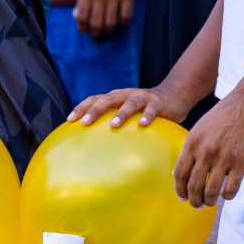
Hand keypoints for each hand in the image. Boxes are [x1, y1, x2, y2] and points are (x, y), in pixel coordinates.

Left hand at [68, 83, 191, 127]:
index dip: (82, 107)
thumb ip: (113, 124)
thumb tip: (93, 149)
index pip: (95, 98)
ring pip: (130, 103)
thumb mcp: (127, 114)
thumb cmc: (144, 110)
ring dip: (121, 113)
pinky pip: (152, 109)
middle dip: (95, 109)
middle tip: (85, 123)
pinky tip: (142, 124)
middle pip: (108, 98)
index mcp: (116, 97)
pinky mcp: (158, 102)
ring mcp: (143, 97)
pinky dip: (147, 115)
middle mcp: (127, 94)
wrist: (173, 97)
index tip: (69, 120)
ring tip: (113, 125)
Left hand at [74, 0, 140, 35]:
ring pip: (111, 23)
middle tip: (98, 33)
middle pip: (96, 24)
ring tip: (109, 27)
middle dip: (96, 33)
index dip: (83, 28)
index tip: (85, 30)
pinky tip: (121, 18)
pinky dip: (123, 21)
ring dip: (109, 29)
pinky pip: (126, 16)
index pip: (82, 17)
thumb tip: (77, 16)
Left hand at [172, 88, 243, 207]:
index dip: (180, 190)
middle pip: (194, 187)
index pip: (180, 174)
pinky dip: (227, 197)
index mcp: (193, 142)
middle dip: (194, 200)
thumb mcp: (200, 128)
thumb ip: (190, 150)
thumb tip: (178, 173)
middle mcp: (206, 151)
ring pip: (211, 192)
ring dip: (209, 201)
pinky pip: (231, 190)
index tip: (183, 197)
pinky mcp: (242, 163)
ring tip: (210, 201)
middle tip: (197, 204)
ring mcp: (224, 158)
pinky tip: (226, 194)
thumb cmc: (223, 115)